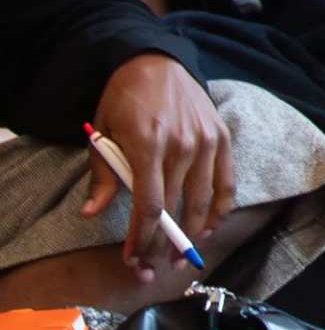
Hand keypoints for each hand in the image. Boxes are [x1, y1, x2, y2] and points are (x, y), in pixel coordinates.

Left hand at [90, 52, 230, 273]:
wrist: (157, 62)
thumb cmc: (124, 99)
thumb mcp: (101, 132)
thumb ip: (102, 175)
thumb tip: (91, 212)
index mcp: (148, 145)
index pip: (150, 205)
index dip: (141, 238)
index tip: (132, 258)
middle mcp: (183, 146)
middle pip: (177, 209)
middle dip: (164, 244)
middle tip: (154, 267)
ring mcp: (208, 142)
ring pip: (204, 201)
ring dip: (193, 234)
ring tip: (182, 256)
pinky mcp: (223, 139)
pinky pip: (227, 184)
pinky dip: (220, 210)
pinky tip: (209, 228)